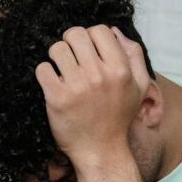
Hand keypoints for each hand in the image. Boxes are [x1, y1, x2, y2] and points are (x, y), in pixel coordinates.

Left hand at [33, 26, 149, 165]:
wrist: (101, 150)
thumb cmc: (119, 117)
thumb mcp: (139, 87)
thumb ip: (134, 56)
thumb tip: (115, 31)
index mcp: (120, 69)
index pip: (100, 30)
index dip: (91, 36)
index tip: (88, 50)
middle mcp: (99, 75)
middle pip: (75, 34)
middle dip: (70, 42)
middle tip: (71, 57)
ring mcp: (77, 87)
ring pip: (56, 49)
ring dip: (57, 57)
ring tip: (62, 70)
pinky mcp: (57, 98)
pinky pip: (42, 69)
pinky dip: (45, 73)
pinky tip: (53, 83)